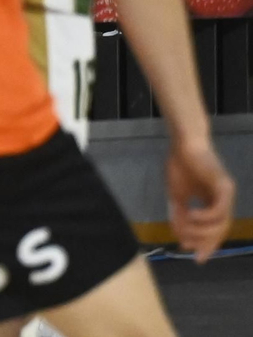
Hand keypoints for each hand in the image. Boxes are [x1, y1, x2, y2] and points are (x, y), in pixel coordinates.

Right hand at [166, 137, 234, 260]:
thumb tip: (180, 238)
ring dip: (203, 231)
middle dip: (205, 242)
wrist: (183, 144)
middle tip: (190, 248)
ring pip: (222, 223)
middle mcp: (224, 201)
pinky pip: (219, 209)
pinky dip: (206, 216)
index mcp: (213, 203)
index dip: (205, 245)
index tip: (195, 258)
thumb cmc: (179, 165)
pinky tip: (192, 215)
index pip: (214, 230)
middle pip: (220, 230)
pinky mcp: (225, 186)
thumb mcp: (177, 196)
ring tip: (186, 229)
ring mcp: (226, 194)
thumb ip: (180, 216)